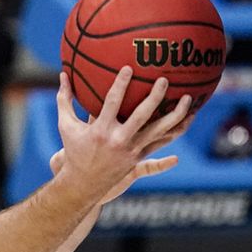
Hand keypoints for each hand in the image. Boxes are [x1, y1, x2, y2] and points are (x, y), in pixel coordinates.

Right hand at [54, 67, 192, 204]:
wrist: (84, 184)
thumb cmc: (74, 150)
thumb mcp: (66, 125)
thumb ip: (64, 99)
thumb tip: (62, 74)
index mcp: (100, 130)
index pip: (112, 103)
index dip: (121, 85)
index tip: (129, 68)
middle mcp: (118, 140)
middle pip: (142, 116)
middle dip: (155, 97)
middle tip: (164, 80)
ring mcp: (132, 150)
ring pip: (159, 130)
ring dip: (176, 114)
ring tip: (188, 98)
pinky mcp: (139, 157)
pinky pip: (162, 142)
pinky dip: (176, 131)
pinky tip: (189, 120)